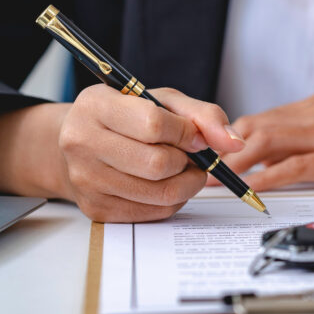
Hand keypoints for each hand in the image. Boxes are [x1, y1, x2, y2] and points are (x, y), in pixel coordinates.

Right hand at [0, 86, 244, 221]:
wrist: (80, 144)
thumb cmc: (127, 118)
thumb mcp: (163, 101)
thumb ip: (202, 115)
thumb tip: (233, 142)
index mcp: (96, 105)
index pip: (153, 124)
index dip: (187, 133)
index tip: (195, 136)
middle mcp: (81, 142)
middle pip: (158, 164)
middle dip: (188, 161)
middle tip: (190, 155)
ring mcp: (86, 179)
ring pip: (160, 193)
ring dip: (187, 182)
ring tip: (183, 168)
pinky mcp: (96, 209)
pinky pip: (154, 212)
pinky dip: (173, 199)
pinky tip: (166, 183)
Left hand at [211, 92, 313, 191]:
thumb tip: (285, 163)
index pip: (260, 119)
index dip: (227, 138)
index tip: (205, 156)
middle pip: (253, 125)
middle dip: (218, 148)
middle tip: (192, 169)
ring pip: (266, 140)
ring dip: (231, 162)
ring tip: (206, 181)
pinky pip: (297, 165)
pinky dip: (266, 177)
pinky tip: (248, 188)